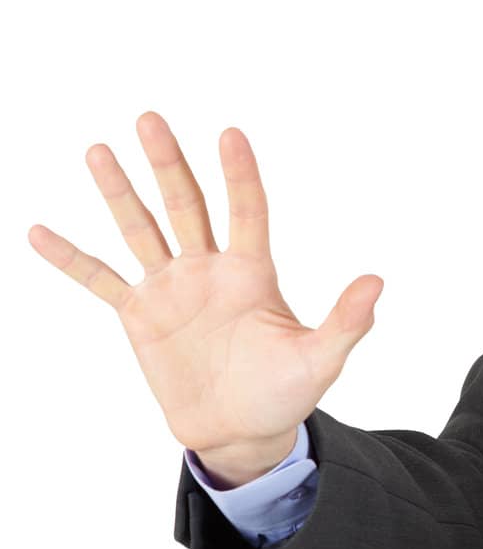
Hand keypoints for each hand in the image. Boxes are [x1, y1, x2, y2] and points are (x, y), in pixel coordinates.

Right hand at [27, 111, 382, 456]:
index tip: (231, 133)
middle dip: (169, 163)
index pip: (247, 212)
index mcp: (254, 274)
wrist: (242, 431)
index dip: (240, 175)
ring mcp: (171, 289)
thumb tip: (377, 282)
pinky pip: (99, 280)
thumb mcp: (321, 360)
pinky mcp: (140, 315)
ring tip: (99, 150)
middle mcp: (209, 270)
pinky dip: (71, 258)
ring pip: (141, 229)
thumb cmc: (286, 393)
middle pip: (186, 205)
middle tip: (150, 117)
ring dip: (119, 192)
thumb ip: (347, 321)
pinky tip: (39, 231)